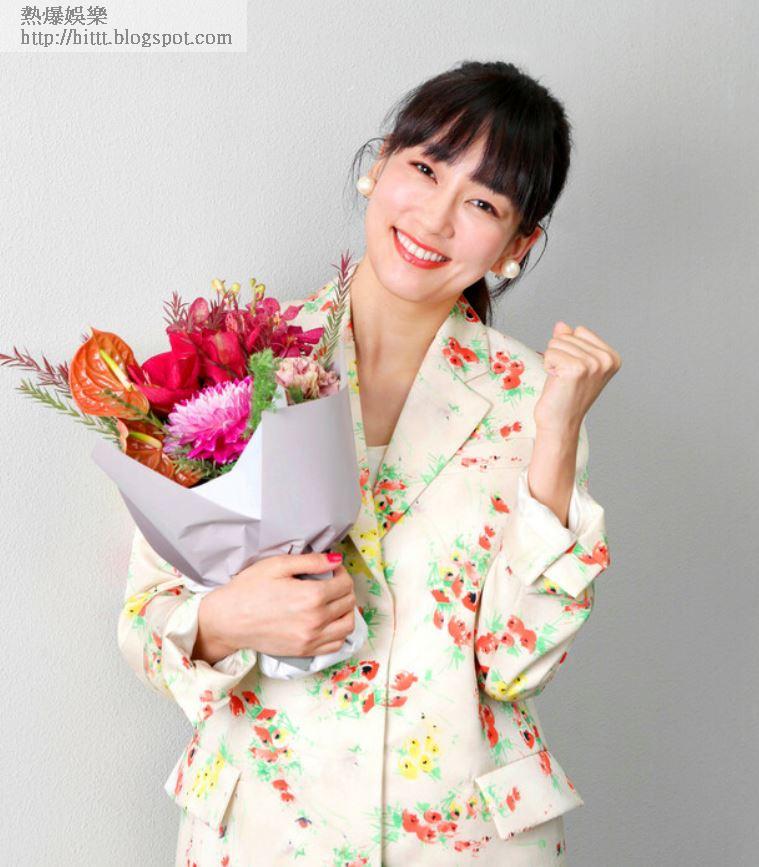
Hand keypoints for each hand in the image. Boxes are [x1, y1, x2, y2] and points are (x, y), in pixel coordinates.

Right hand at [193, 551, 356, 664]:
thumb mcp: (278, 565)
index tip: (332, 569)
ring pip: (347, 625)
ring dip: (346, 610)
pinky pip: (335, 644)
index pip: (344, 583)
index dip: (341, 572)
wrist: (228, 620)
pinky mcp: (304, 651)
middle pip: (348, 603)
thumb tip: (336, 559)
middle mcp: (315, 620)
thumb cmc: (249, 588)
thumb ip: (311, 561)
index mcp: (311, 596)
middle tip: (332, 582)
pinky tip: (328, 621)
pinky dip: (338, 632)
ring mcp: (311, 639)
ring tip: (333, 601)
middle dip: (344, 588)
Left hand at [534, 321, 621, 435]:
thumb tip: (562, 324)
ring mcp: (593, 364)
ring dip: (553, 362)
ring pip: (556, 342)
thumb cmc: (565, 395)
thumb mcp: (570, 362)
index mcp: (611, 357)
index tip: (573, 371)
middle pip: (567, 335)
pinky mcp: (576, 369)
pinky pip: (550, 353)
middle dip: (559, 355)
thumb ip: (570, 342)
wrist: (560, 422)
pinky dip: (548, 366)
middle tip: (565, 378)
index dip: (569, 349)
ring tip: (561, 380)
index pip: (579, 331)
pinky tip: (557, 382)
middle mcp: (606, 360)